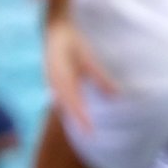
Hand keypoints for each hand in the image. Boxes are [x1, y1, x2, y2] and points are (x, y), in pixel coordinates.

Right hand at [43, 16, 115, 132]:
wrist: (54, 30)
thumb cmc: (72, 43)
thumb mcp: (87, 57)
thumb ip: (99, 76)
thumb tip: (115, 94)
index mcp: (60, 75)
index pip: (73, 101)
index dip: (80, 116)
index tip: (89, 129)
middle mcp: (53, 82)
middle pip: (67, 105)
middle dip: (78, 121)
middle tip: (90, 136)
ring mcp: (52, 82)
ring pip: (63, 103)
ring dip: (73, 116)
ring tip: (84, 130)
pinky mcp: (54, 81)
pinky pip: (62, 97)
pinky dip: (69, 107)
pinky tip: (76, 115)